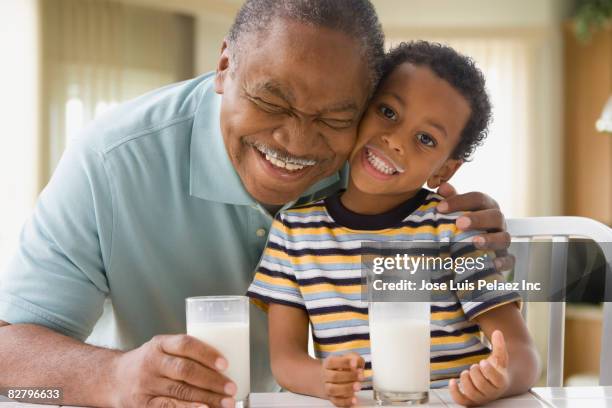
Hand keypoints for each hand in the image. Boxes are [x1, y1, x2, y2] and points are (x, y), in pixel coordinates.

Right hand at [111, 334, 236, 407]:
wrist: (113, 379)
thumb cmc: (149, 363)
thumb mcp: (162, 349)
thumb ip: (185, 354)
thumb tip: (224, 367)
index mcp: (160, 344)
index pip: (185, 344)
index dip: (206, 354)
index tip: (225, 364)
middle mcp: (152, 363)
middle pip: (185, 370)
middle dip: (212, 381)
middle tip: (231, 387)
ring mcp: (146, 384)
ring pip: (180, 391)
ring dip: (206, 398)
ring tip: (226, 402)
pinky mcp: (143, 404)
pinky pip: (168, 407)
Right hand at [320, 353, 364, 406]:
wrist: (330, 378)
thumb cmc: (342, 367)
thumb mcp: (349, 358)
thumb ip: (355, 358)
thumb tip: (356, 362)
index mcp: (328, 364)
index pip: (332, 362)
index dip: (344, 363)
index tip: (355, 364)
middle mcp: (326, 375)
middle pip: (333, 376)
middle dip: (349, 376)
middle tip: (361, 377)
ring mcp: (328, 388)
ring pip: (333, 390)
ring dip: (347, 389)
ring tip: (358, 386)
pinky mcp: (332, 398)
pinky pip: (337, 402)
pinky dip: (346, 402)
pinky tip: (355, 399)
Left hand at [436, 182, 513, 271]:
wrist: (468, 253)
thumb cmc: (462, 227)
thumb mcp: (455, 212)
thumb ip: (450, 200)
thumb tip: (442, 187)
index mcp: (485, 207)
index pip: (477, 198)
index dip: (460, 201)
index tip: (440, 208)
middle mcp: (497, 222)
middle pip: (495, 216)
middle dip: (478, 219)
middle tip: (459, 223)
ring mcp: (502, 241)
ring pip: (504, 238)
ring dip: (490, 239)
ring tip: (474, 242)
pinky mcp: (504, 259)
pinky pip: (509, 260)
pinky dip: (503, 262)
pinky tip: (493, 264)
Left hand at [449, 330, 509, 406]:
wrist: (495, 384)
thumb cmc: (496, 370)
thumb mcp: (499, 358)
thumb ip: (499, 345)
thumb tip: (497, 332)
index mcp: (500, 382)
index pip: (496, 379)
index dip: (488, 370)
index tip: (482, 361)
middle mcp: (491, 392)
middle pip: (481, 385)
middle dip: (475, 373)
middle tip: (474, 366)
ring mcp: (480, 398)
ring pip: (471, 393)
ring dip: (465, 381)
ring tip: (465, 373)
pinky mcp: (470, 401)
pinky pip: (461, 401)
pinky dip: (454, 392)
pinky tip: (452, 381)